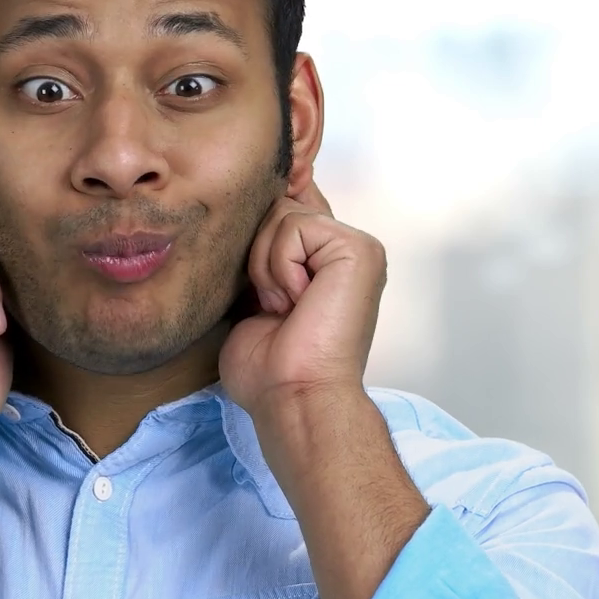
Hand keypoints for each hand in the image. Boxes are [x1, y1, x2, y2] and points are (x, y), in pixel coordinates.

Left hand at [219, 182, 387, 416]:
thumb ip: (257, 254)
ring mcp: (356, 247)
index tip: (255, 214)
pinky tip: (296, 302)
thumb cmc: (270, 368)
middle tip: (273, 303)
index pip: (290, 203)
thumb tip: (239, 215)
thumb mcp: (251, 298)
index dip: (266, 206)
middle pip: (277, 205)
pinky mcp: (358, 249)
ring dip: (266, 265)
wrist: (294, 396)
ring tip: (285, 306)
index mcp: (322, 261)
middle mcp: (343, 250)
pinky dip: (280, 267)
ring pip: (282, 213)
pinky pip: (294, 227)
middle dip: (256, 253)